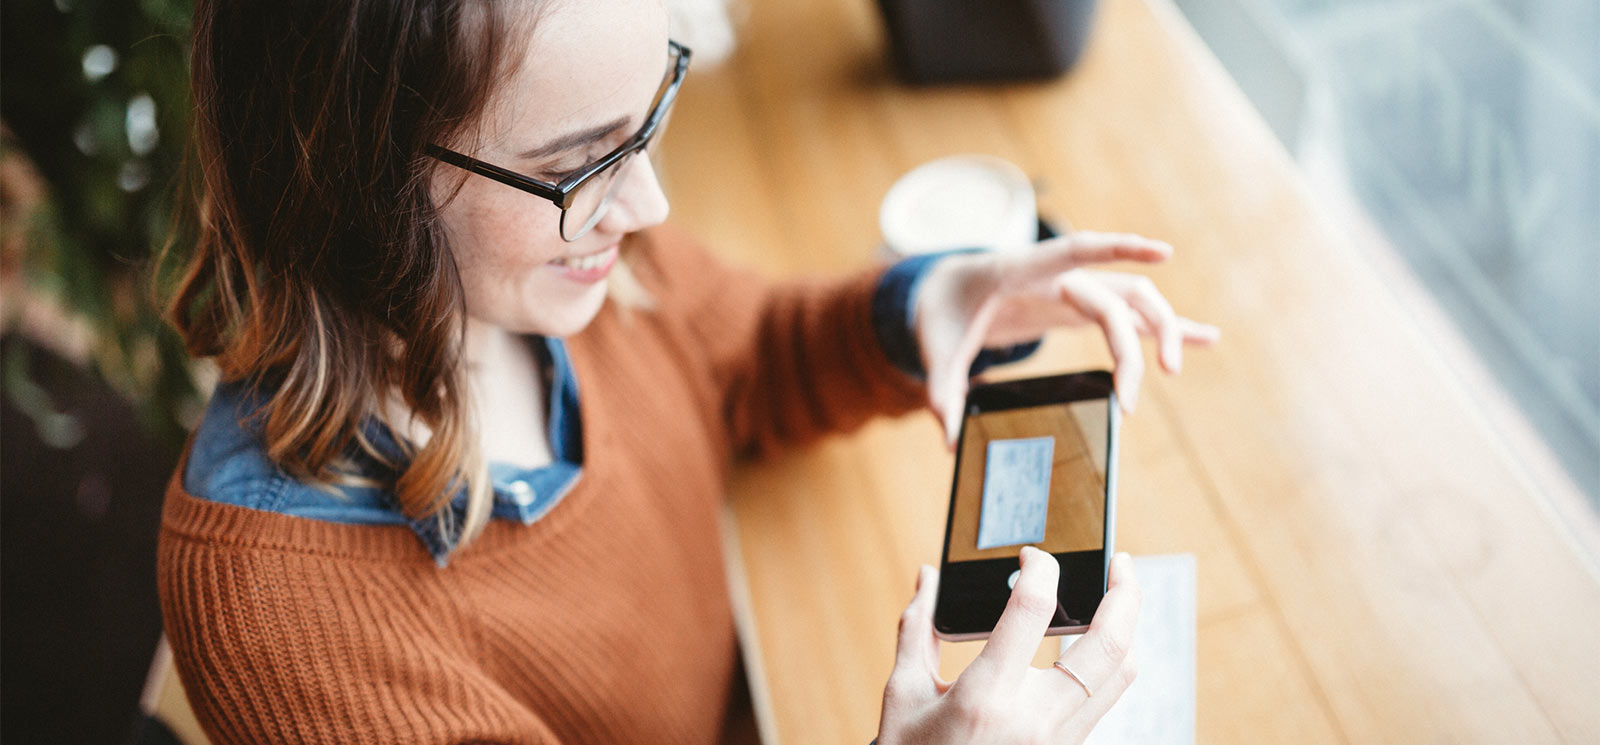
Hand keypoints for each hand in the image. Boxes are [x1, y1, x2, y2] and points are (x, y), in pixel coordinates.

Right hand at [877, 549, 1141, 744]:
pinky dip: (1109, 665)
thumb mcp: (902, 694)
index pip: (1033, 611)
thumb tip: (927, 578)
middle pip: (1107, 645)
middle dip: (1124, 594)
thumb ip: (916, 629)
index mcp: (986, 696)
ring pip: (1121, 676)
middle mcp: (1034, 720)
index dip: (1039, 568)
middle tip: (1119, 561)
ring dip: (1127, 630)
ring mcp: (1058, 740)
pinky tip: (1093, 645)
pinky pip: (1105, 701)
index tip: (1032, 555)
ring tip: (1117, 599)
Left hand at [913, 231, 1220, 443]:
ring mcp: (1076, 289)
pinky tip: (1206, 337)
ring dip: (1162, 330)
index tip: (1164, 251)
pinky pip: (1132, 315)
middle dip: (1132, 344)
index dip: (1119, 249)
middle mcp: (1059, 275)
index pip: (1077, 251)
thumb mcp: (934, 347)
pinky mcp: (1084, 307)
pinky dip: (1167, 326)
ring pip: (1135, 300)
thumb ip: (941, 389)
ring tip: (1175, 370)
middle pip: (1115, 297)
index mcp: (1023, 270)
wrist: (948, 290)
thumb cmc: (944, 311)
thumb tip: (948, 440)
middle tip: (1131, 399)